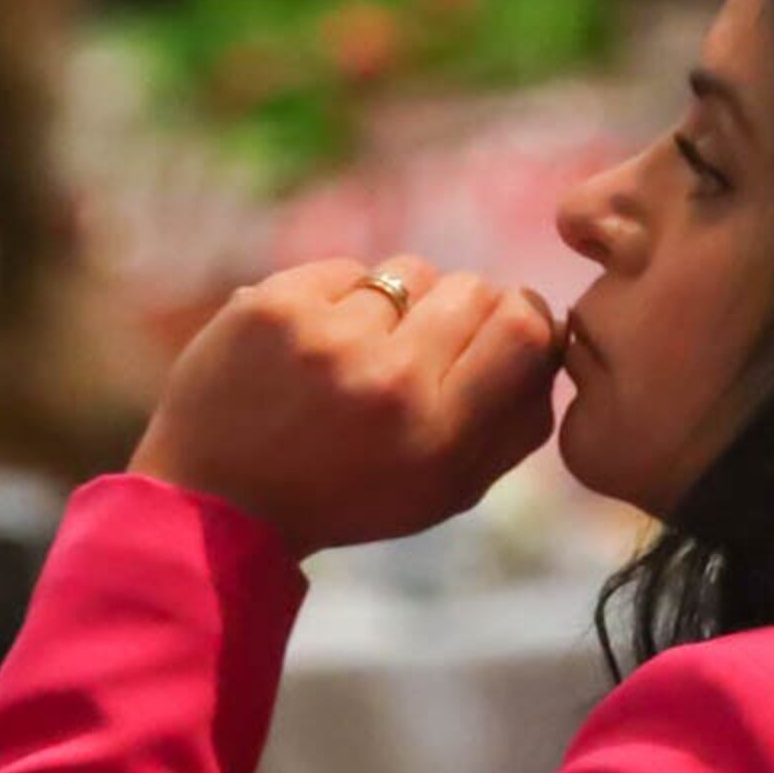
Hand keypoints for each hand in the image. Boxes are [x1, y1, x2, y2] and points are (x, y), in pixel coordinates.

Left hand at [131, 257, 563, 555]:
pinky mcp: (274, 305)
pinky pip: (347, 268)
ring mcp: (327, 336)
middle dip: (458, 312)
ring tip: (360, 353)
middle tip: (423, 347)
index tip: (499, 334)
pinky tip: (314, 343)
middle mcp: (389, 381)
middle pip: (474, 289)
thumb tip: (555, 345)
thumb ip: (515, 425)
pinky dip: (340, 298)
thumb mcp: (448, 491)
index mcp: (439, 434)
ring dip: (399, 304)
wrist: (218, 504)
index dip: (522, 319)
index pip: (525, 328)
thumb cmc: (349, 497)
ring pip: (410, 271)